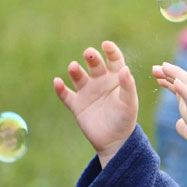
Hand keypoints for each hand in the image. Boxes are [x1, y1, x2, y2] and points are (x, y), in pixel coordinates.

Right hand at [53, 41, 137, 167]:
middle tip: (89, 53)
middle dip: (91, 57)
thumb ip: (127, 86)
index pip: (114, 60)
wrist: (114, 141)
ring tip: (73, 67)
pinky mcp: (76, 105)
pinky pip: (66, 95)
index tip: (106, 45)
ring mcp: (87, 92)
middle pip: (94, 65)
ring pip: (78, 77)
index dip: (110, 51)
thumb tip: (125, 69)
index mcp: (115, 78)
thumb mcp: (129, 103)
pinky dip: (60, 89)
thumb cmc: (125, 119)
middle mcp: (100, 82)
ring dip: (75, 71)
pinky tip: (57, 82)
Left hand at [152, 62, 186, 168]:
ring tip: (163, 67)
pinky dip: (183, 90)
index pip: (181, 92)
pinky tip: (175, 81)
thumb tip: (178, 124)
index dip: (170, 82)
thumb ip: (186, 128)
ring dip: (175, 75)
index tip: (158, 77)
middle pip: (182, 84)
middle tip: (155, 68)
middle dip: (169, 74)